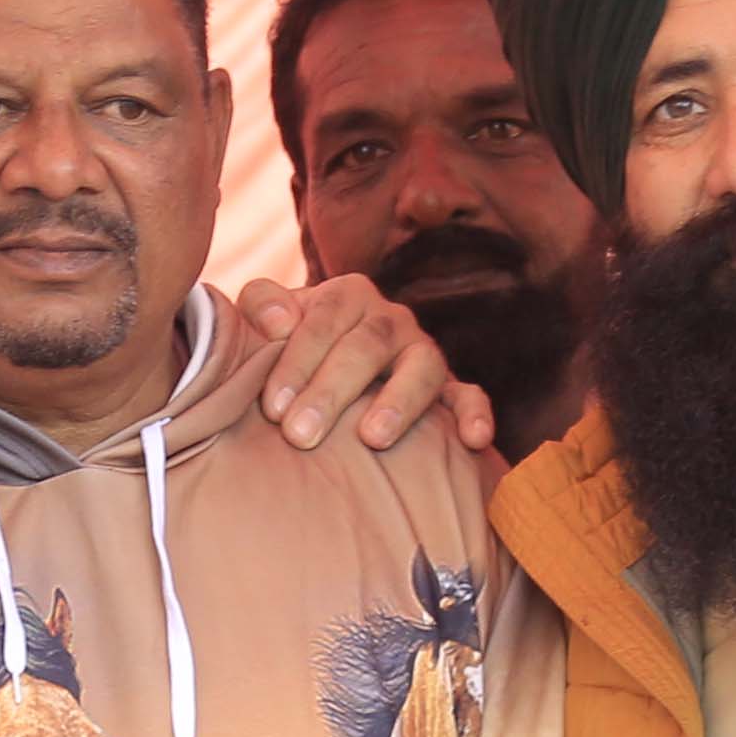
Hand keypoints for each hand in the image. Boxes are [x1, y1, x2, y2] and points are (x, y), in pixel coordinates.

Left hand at [227, 271, 490, 456]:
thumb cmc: (288, 351)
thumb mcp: (267, 321)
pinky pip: (469, 396)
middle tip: (299, 435)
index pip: (325, 319)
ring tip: (372, 438)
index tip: (272, 407)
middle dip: (332, 391)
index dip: (298, 361)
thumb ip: (260, 305)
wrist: (323, 371)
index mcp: (348, 296)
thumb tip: (277, 322)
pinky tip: (474, 441)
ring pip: (422, 367)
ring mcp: (423, 354)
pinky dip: (475, 414)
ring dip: (399, 402)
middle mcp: (391, 319)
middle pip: (368, 346)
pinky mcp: (449, 389)